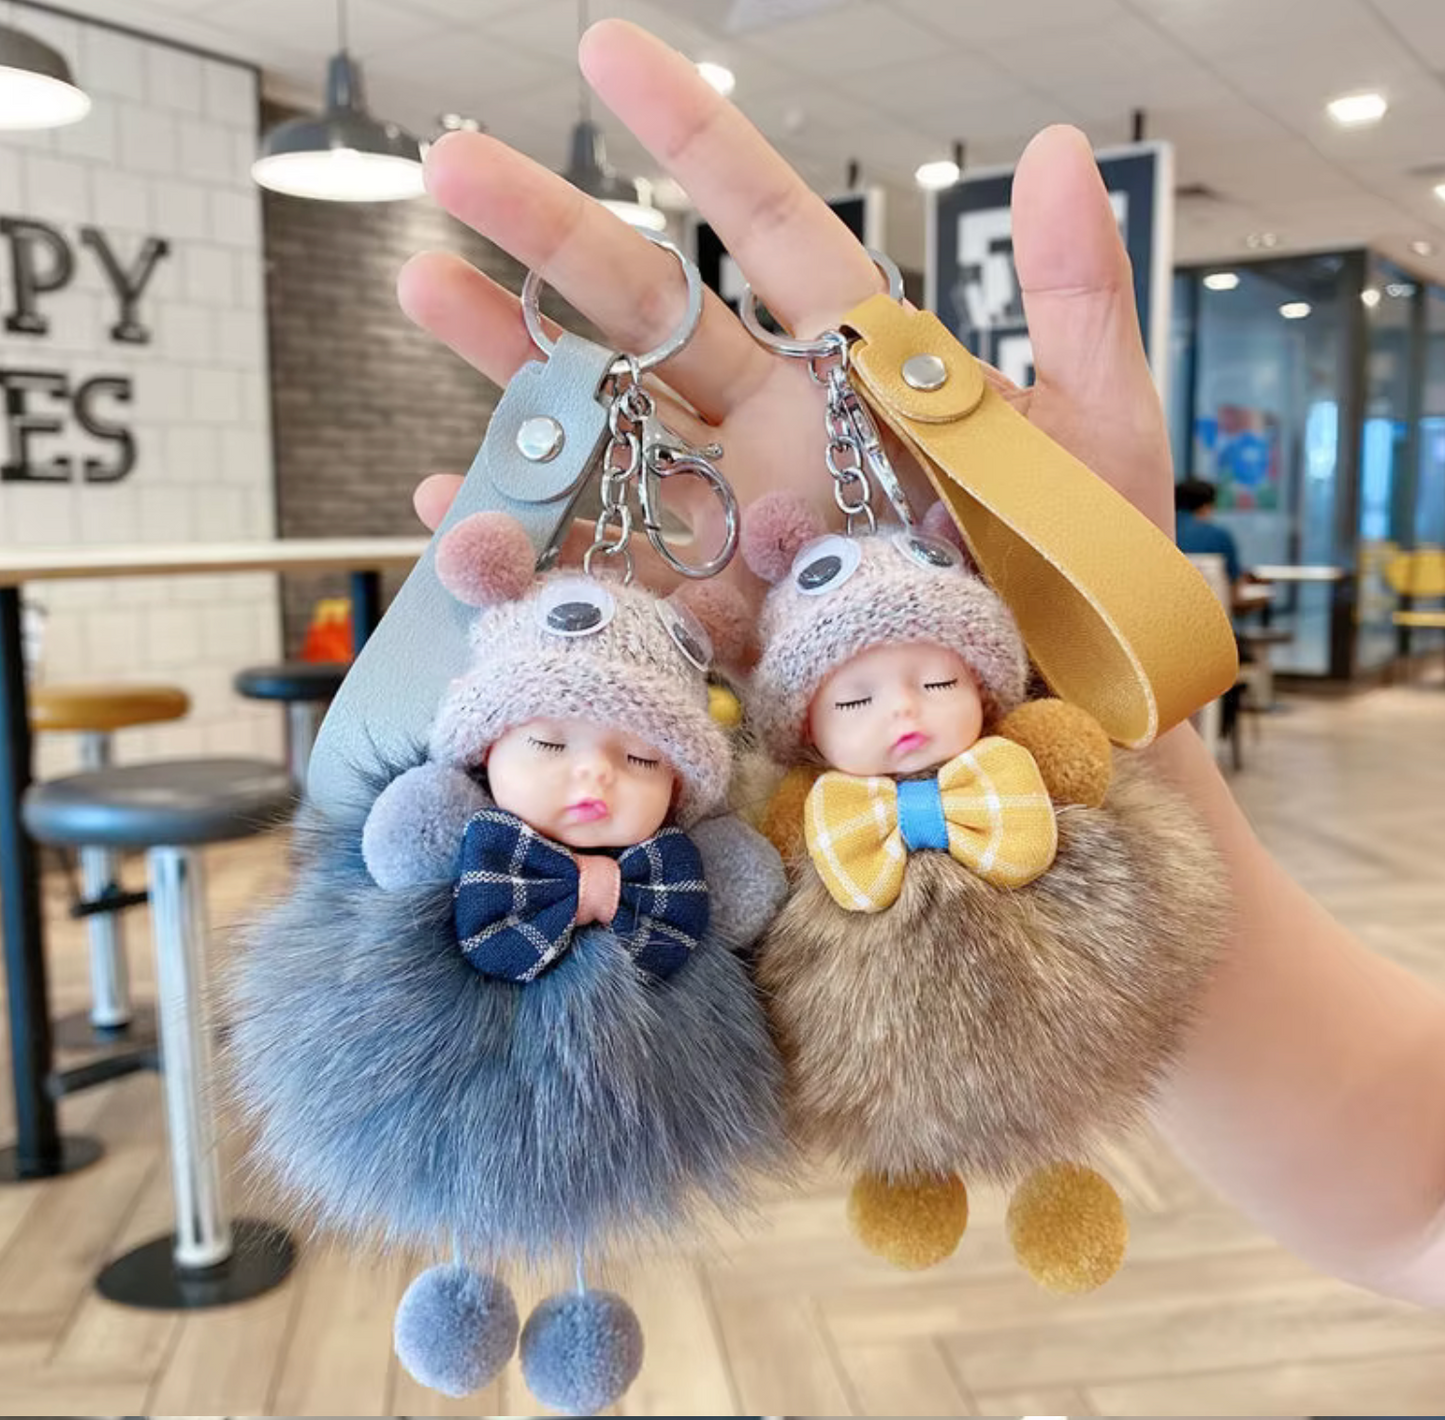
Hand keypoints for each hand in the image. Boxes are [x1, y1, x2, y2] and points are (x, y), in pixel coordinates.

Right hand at [402, 20, 1174, 578]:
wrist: (1063, 736)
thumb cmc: (1089, 592)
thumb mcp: (1099, 437)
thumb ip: (1076, 300)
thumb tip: (1059, 150)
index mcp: (863, 373)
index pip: (773, 233)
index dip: (695, 143)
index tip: (606, 53)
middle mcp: (780, 437)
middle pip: (652, 318)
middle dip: (552, 235)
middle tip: (450, 166)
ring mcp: (732, 531)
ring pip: (605, 433)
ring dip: (512, 373)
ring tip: (429, 294)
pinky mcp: (706, 626)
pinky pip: (603, 578)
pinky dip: (526, 550)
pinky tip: (457, 513)